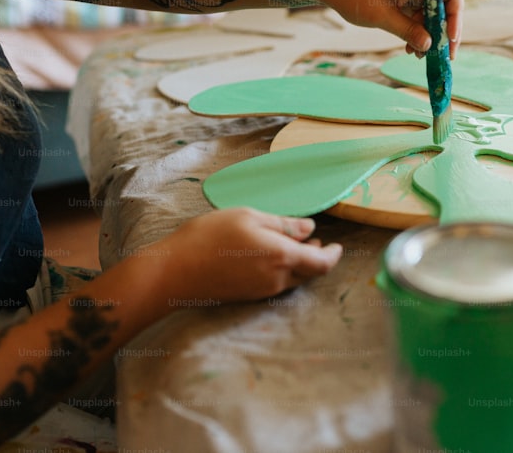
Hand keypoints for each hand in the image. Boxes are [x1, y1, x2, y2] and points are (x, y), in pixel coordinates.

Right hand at [155, 207, 342, 302]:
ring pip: (293, 279)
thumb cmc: (209, 237)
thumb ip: (283, 224)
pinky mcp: (249, 296)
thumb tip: (309, 229)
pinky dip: (283, 270)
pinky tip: (270, 256)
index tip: (337, 245)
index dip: (333, 255)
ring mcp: (262, 290)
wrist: (175, 272)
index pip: (322, 263)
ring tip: (294, 245)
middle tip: (317, 241)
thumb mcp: (249, 217)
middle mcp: (277, 279)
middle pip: (310, 274)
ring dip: (300, 264)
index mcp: (282, 257)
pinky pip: (276, 284)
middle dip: (317, 258)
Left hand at [317, 0, 463, 57]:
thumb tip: (430, 45)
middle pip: (443, 4)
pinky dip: (416, 28)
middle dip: (443, 30)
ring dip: (427, 33)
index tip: (451, 40)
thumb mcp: (380, 17)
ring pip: (430, 11)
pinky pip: (417, 11)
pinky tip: (409, 46)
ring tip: (418, 54)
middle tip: (442, 55)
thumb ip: (408, 31)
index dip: (456, 17)